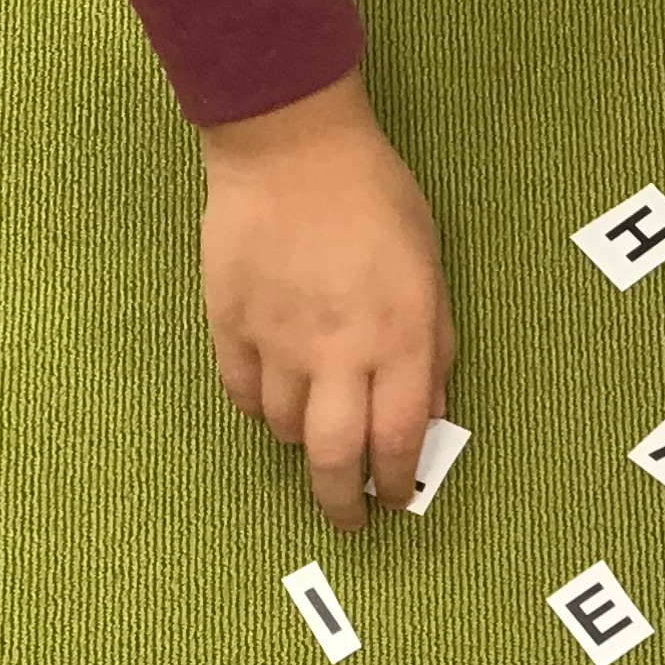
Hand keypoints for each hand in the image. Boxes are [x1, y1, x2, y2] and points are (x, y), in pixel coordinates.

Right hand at [196, 69, 455, 532]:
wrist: (290, 145)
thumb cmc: (374, 197)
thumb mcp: (429, 269)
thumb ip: (434, 345)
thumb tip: (431, 412)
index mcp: (399, 339)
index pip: (398, 440)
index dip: (397, 482)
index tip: (396, 500)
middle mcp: (338, 353)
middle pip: (332, 457)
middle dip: (340, 501)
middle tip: (346, 520)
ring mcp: (278, 341)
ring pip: (283, 429)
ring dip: (300, 441)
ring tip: (312, 428)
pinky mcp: (230, 323)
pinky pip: (241, 392)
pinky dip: (257, 407)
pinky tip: (270, 398)